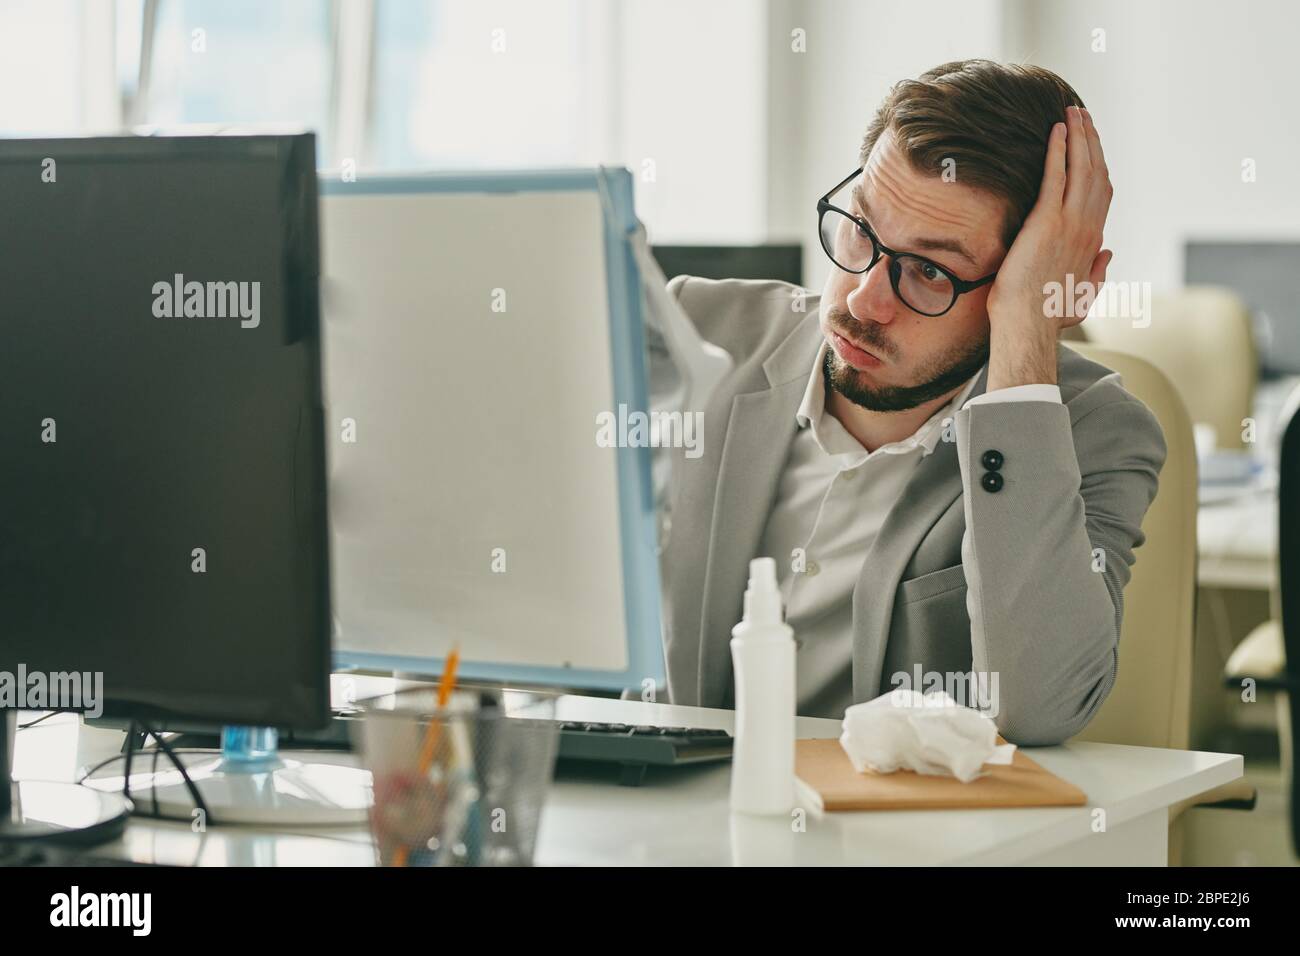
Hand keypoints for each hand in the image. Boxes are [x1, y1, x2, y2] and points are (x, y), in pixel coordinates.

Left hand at [985, 105, 1113, 389]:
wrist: (1029, 324)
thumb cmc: (1050, 316)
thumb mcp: (1083, 295)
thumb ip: (1098, 273)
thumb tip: (1108, 254)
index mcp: (1094, 242)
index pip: (1102, 194)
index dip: (1099, 166)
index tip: (1094, 147)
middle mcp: (1088, 227)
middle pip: (1096, 172)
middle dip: (1092, 140)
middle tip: (1084, 115)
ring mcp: (1069, 222)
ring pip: (1082, 168)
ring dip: (1079, 136)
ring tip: (1072, 112)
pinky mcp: (1047, 221)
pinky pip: (1056, 176)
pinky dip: (1059, 150)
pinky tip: (1057, 131)